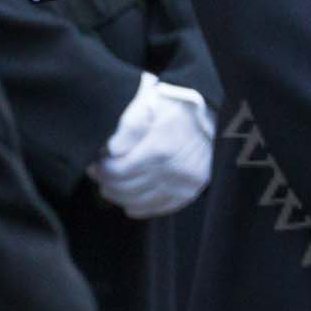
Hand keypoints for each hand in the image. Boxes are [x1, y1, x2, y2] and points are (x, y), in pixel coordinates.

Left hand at [88, 75, 214, 218]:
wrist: (215, 114)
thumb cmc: (179, 106)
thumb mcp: (152, 103)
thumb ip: (129, 124)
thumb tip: (111, 149)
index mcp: (160, 148)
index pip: (117, 171)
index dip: (101, 169)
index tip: (95, 163)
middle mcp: (173, 170)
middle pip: (125, 189)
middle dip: (107, 183)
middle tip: (99, 174)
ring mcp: (183, 184)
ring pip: (139, 201)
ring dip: (120, 196)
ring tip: (112, 186)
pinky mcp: (191, 191)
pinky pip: (159, 208)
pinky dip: (140, 207)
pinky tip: (130, 200)